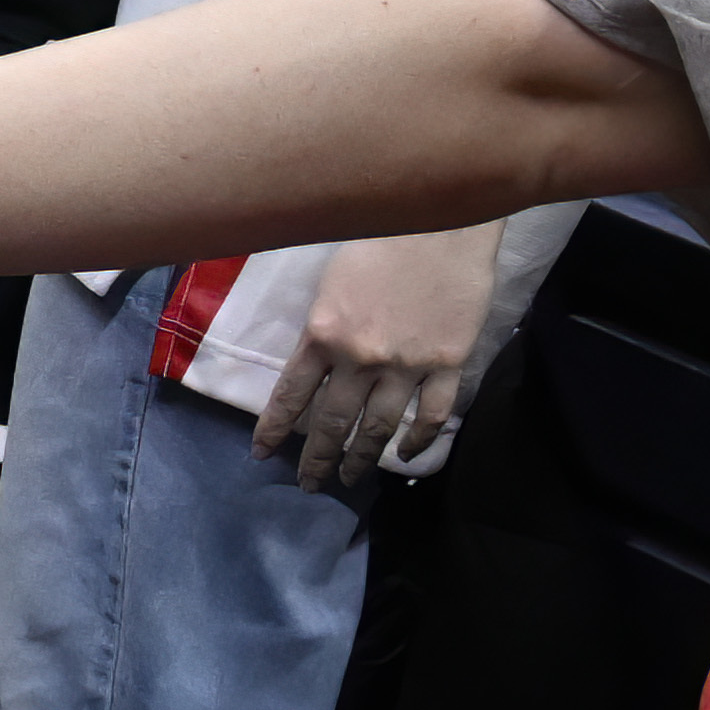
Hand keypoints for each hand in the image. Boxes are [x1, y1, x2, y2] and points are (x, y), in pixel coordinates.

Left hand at [253, 220, 506, 487]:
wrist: (440, 226)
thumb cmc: (379, 241)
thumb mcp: (329, 282)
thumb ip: (321, 328)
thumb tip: (315, 362)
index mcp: (321, 335)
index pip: (290, 395)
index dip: (274, 429)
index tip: (261, 454)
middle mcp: (359, 358)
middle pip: (332, 422)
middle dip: (317, 458)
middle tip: (308, 483)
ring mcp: (406, 365)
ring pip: (378, 427)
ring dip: (361, 458)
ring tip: (349, 478)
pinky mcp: (448, 364)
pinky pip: (432, 415)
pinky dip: (419, 439)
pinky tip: (406, 453)